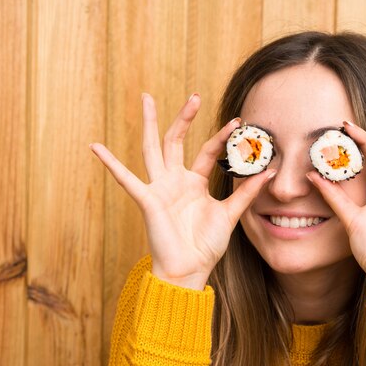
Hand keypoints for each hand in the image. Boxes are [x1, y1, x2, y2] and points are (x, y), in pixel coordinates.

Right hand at [90, 93, 274, 288]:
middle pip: (177, 141)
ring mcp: (160, 188)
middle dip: (184, 118)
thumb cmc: (206, 245)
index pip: (208, 151)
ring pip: (153, 149)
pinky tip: (95, 147)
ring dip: (150, 124)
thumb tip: (270, 172)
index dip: (222, 137)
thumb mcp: (230, 214)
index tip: (239, 121)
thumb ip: (246, 192)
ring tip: (146, 98)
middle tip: (195, 95)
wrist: (190, 270)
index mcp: (195, 183)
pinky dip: (111, 164)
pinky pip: (127, 180)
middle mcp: (176, 180)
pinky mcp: (147, 200)